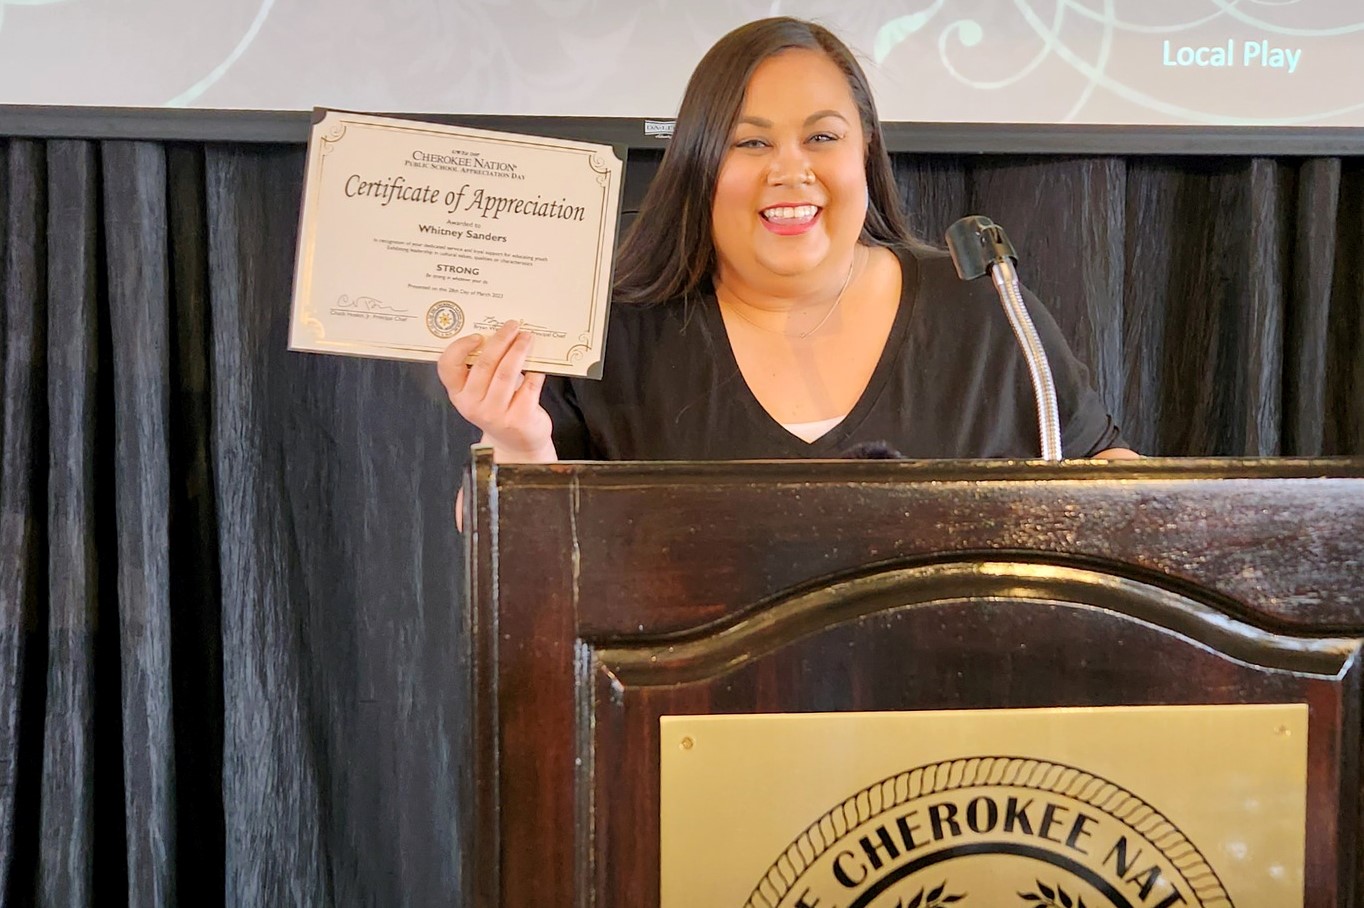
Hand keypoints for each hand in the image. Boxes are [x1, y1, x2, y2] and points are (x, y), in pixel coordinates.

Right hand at [437, 320, 556, 463]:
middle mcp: (472, 404)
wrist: (516, 444)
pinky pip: (529, 385)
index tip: (477, 335)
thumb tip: (499, 333)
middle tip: (512, 326)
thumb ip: (482, 367)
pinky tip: (539, 361)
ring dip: (518, 350)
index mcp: (458, 394)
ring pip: (507, 373)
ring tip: (526, 338)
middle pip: (484, 364)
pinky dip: (535, 369)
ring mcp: (495, 413)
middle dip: (500, 340)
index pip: (447, 367)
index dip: (460, 347)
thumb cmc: (499, 409)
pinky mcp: (519, 418)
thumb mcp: (480, 392)